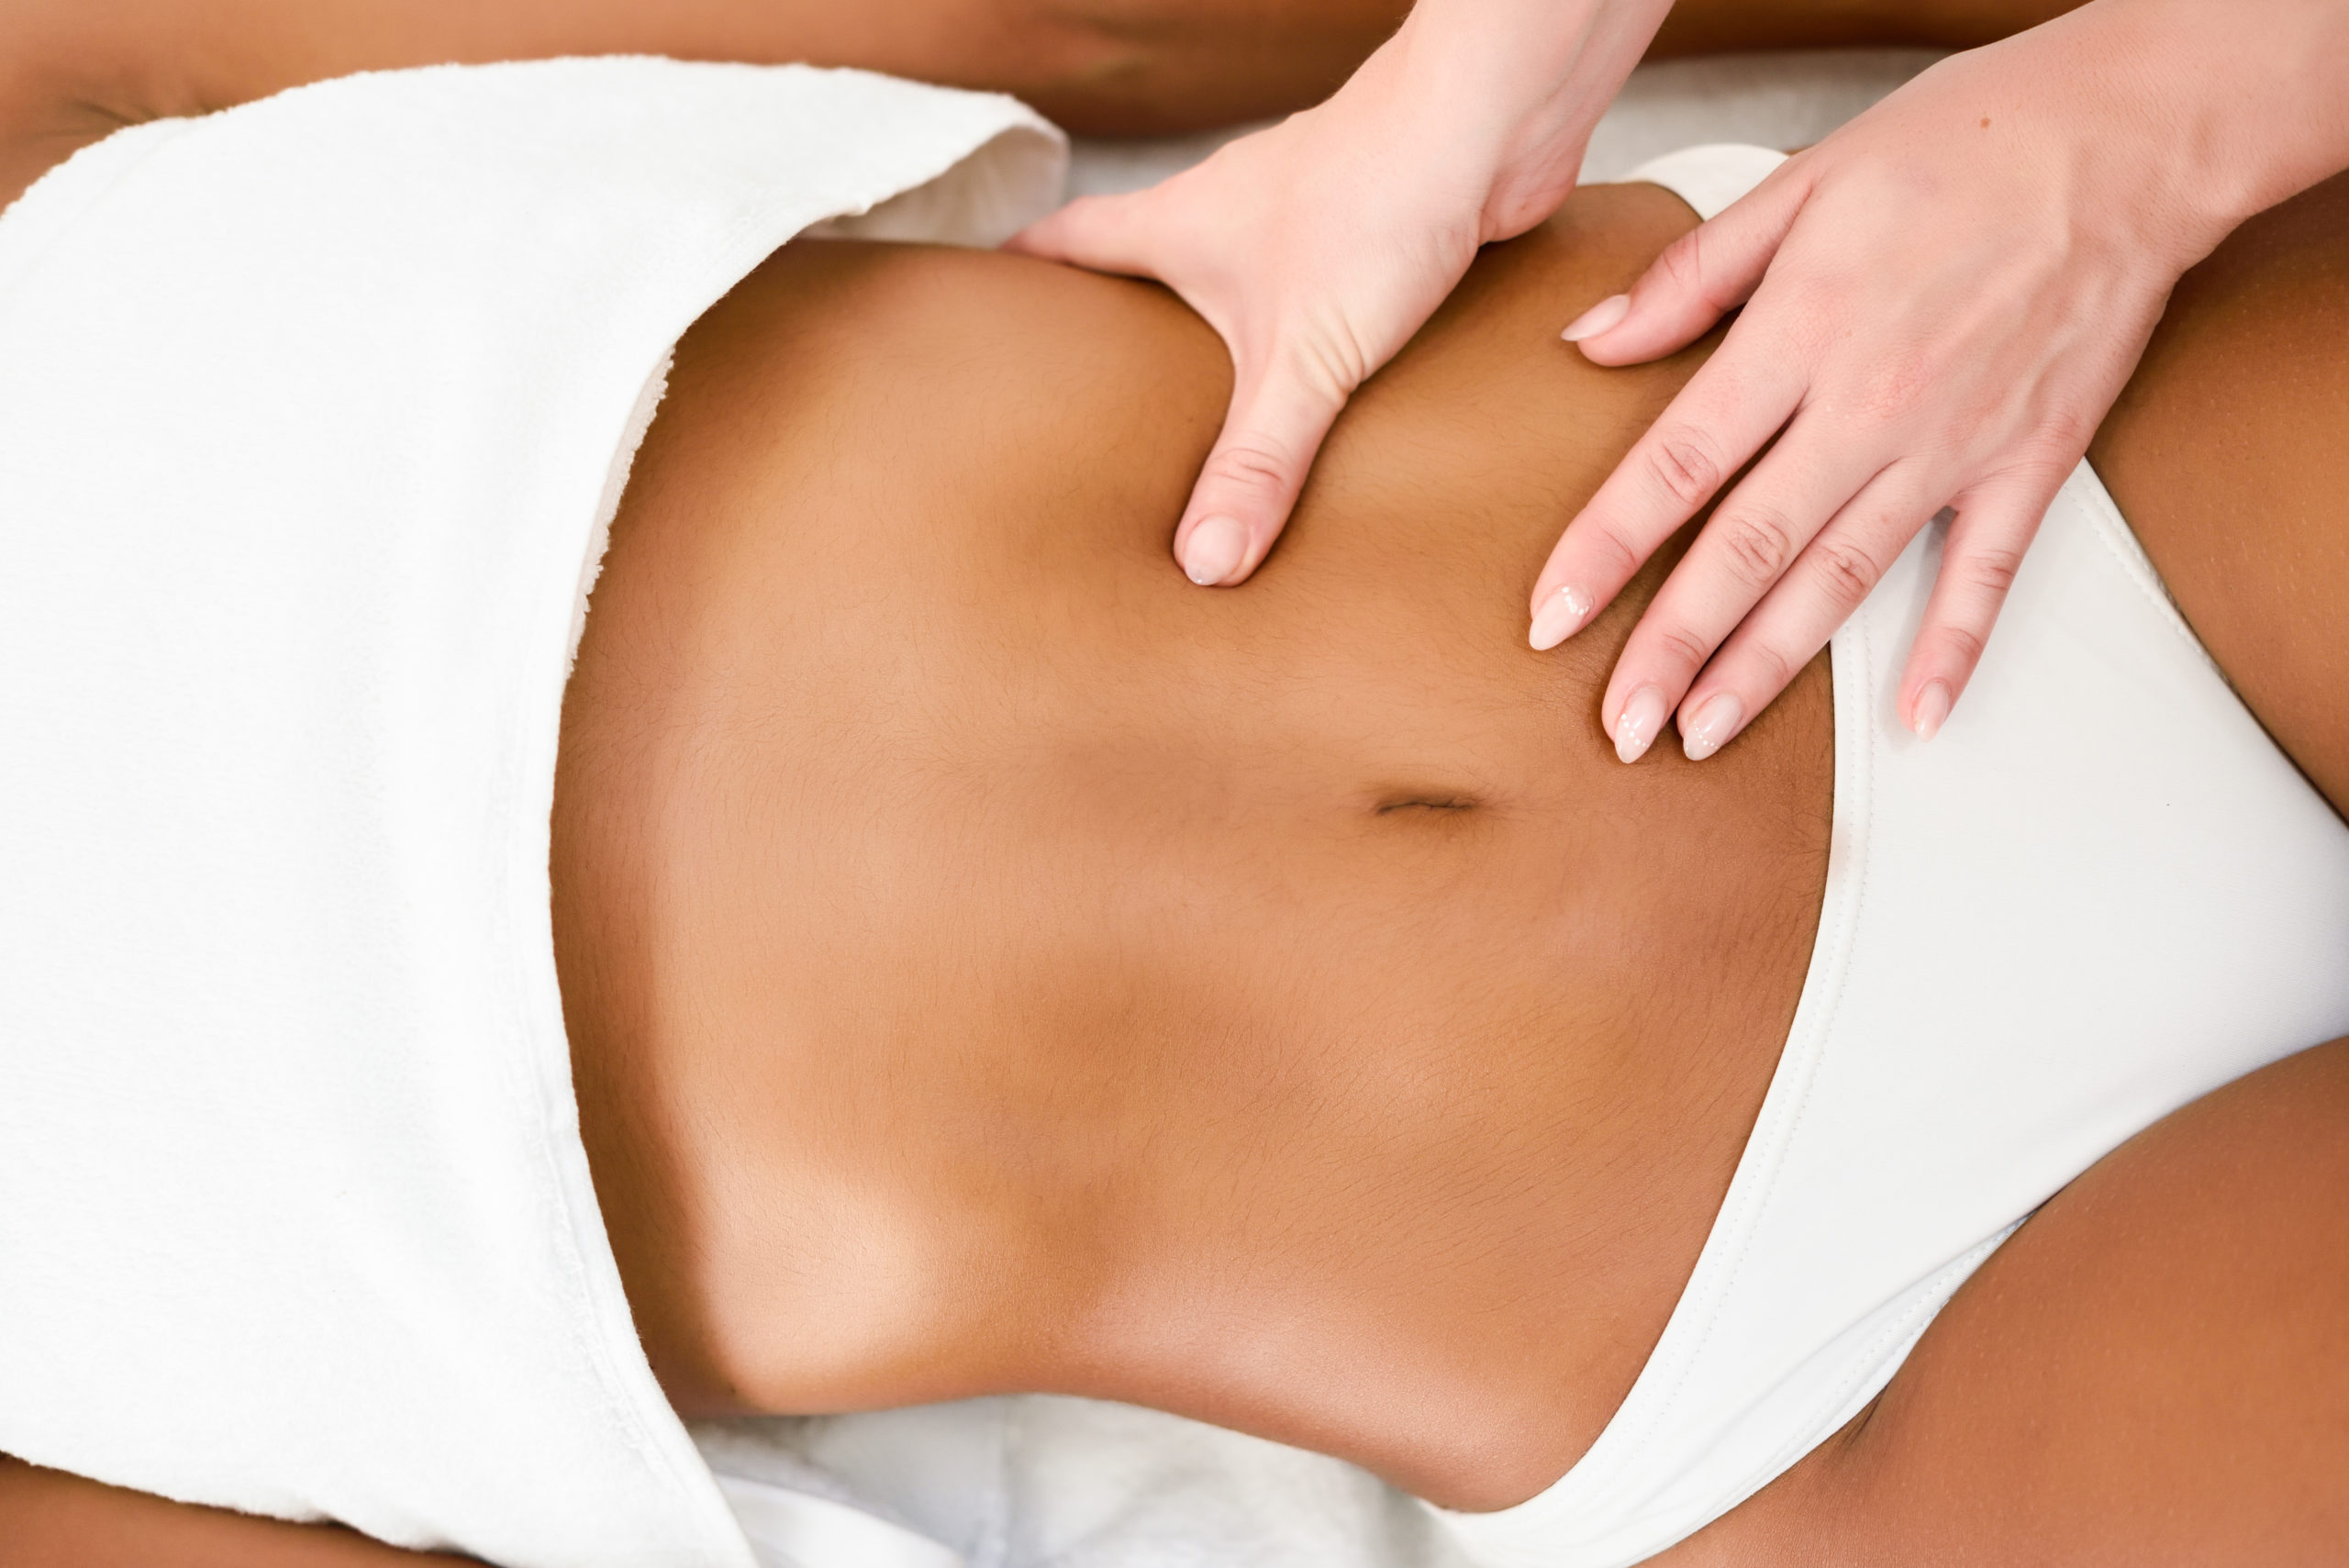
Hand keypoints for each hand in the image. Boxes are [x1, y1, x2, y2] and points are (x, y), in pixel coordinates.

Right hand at [1010, 0, 1673, 586]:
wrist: (1495, 119)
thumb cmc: (1380, 195)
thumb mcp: (1303, 357)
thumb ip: (1257, 461)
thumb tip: (1204, 564)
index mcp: (1178, 225)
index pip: (1066, 240)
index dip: (1020, 272)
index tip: (980, 313)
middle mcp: (1228, 214)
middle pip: (1143, 266)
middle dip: (1116, 332)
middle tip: (1086, 406)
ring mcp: (1301, 222)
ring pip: (1234, 287)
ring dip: (1217, 344)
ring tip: (1202, 425)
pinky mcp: (1372, 238)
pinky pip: (1316, 303)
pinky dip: (1305, 347)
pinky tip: (1326, 402)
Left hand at [1528, 0, 2332, 760]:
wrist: (2129, 136)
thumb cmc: (1963, 144)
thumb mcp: (1801, 182)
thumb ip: (1689, 276)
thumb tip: (1590, 340)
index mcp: (1800, 334)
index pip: (1676, 466)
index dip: (1604, 549)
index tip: (1550, 618)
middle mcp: (1871, 405)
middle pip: (1748, 550)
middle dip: (1672, 648)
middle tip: (1620, 726)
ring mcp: (1954, 445)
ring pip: (1841, 580)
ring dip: (1767, 667)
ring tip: (1703, 734)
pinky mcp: (2031, 464)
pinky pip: (1985, 577)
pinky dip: (1953, 651)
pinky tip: (1913, 718)